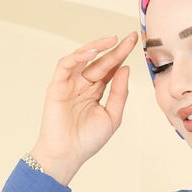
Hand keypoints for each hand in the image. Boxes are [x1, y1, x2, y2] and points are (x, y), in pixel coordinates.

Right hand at [30, 32, 138, 182]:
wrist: (68, 154)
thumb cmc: (88, 140)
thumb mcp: (112, 116)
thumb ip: (120, 93)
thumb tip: (125, 69)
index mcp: (96, 91)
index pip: (110, 69)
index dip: (121, 55)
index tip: (134, 43)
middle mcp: (83, 85)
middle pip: (100, 62)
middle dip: (115, 49)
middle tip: (130, 37)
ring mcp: (69, 84)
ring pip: (82, 59)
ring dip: (96, 47)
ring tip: (112, 40)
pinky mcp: (57, 86)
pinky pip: (65, 65)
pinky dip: (77, 57)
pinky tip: (91, 53)